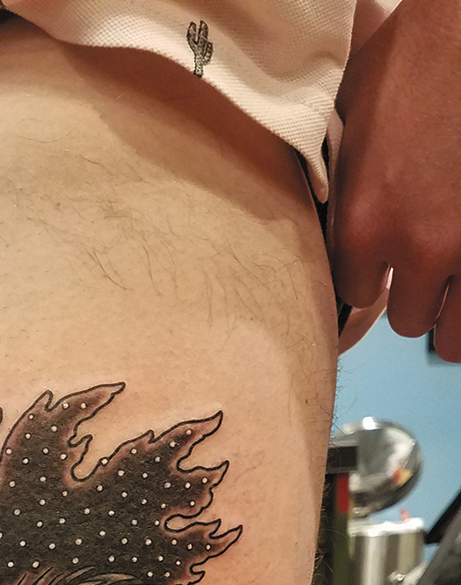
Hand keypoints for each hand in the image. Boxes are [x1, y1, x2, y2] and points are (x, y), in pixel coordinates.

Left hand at [330, 0, 460, 361]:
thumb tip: (329, 220)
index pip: (354, 294)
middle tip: (426, 266)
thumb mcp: (350, 121)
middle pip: (409, 319)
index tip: (382, 266)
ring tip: (454, 281)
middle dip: (418, 295)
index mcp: (366, 223)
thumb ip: (342, 187)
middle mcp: (419, 248)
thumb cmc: (415, 57)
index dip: (371, 278)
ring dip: (454, 309)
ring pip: (455, 334)